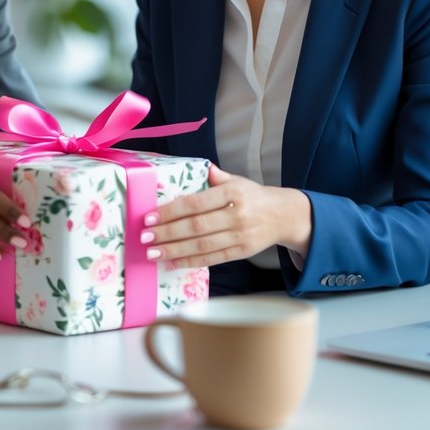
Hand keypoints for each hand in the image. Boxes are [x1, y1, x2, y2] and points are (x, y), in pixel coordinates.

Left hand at [140, 165, 311, 267]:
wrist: (284, 215)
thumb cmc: (253, 196)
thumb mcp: (237, 180)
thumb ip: (215, 176)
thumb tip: (199, 167)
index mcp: (233, 193)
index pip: (196, 203)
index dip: (171, 211)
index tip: (150, 216)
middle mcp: (236, 215)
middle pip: (196, 227)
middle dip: (167, 233)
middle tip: (145, 236)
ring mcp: (240, 236)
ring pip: (202, 245)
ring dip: (174, 250)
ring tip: (153, 253)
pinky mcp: (242, 252)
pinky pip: (212, 259)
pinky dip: (191, 261)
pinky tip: (173, 262)